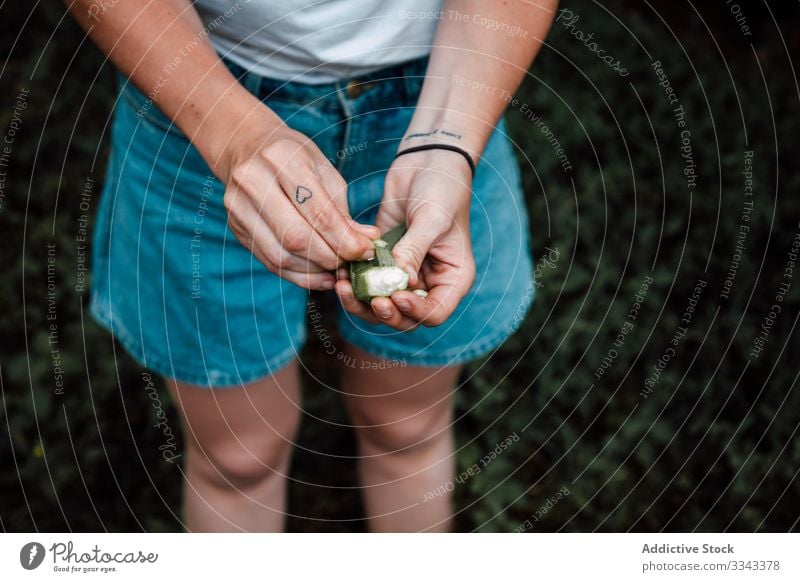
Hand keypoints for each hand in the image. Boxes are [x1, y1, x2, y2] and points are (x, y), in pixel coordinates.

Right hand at [221, 113, 379, 289]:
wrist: (247, 146)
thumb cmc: (293, 157)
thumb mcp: (323, 171)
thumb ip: (342, 209)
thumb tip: (367, 241)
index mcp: (282, 159)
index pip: (317, 211)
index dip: (344, 239)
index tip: (365, 251)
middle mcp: (253, 181)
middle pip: (296, 237)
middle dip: (329, 257)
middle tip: (350, 263)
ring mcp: (238, 206)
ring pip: (281, 256)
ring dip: (314, 271)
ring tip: (336, 271)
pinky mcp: (235, 227)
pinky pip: (269, 261)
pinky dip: (298, 275)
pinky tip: (318, 275)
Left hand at [336, 148, 476, 329]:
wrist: (428, 160)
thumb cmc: (442, 187)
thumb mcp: (432, 218)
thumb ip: (414, 251)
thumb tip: (396, 280)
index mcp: (452, 278)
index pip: (434, 313)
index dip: (413, 313)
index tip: (395, 296)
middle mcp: (429, 281)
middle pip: (404, 316)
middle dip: (384, 312)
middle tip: (368, 299)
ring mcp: (405, 272)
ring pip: (382, 303)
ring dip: (362, 301)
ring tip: (343, 286)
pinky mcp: (384, 259)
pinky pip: (367, 279)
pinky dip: (353, 280)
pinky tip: (339, 272)